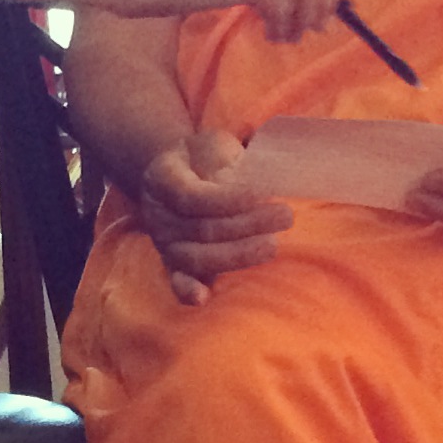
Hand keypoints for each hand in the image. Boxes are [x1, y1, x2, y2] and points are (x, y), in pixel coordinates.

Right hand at [137, 130, 292, 304]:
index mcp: (163, 178)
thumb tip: (271, 166)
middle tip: (285, 216)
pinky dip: (188, 290)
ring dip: (239, 254)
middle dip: (246, 226)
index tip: (262, 194)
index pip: (193, 197)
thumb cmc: (203, 157)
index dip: (228, 200)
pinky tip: (203, 298)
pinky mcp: (174, 262)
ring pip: (198, 257)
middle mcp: (158, 213)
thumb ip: (230, 156)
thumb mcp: (213, 143)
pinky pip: (177, 280)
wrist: (177, 172)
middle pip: (201, 229)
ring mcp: (164, 241)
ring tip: (272, 244)